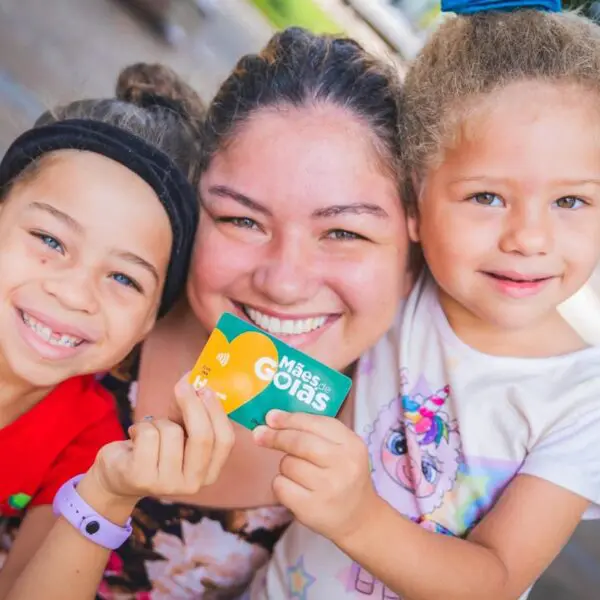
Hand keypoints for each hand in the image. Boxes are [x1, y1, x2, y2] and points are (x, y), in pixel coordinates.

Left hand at [83, 376, 234, 517]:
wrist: (118, 476)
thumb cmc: (154, 448)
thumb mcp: (179, 432)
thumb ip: (190, 411)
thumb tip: (192, 377)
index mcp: (209, 473)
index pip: (224, 441)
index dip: (216, 412)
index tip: (205, 389)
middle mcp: (193, 484)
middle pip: (202, 436)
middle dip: (193, 404)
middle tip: (183, 384)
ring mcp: (167, 484)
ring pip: (172, 432)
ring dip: (159, 421)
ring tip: (150, 429)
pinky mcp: (141, 478)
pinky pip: (148, 435)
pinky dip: (141, 426)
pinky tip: (135, 435)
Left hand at [253, 409, 378, 544]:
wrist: (359, 519)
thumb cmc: (343, 475)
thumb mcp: (342, 449)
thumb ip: (314, 431)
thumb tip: (273, 418)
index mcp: (351, 444)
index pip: (315, 423)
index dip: (289, 419)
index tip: (270, 416)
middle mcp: (343, 465)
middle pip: (298, 442)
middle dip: (275, 436)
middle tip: (259, 434)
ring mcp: (328, 488)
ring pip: (288, 464)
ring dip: (286, 466)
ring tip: (301, 474)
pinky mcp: (311, 508)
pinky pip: (281, 486)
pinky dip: (281, 485)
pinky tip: (296, 489)